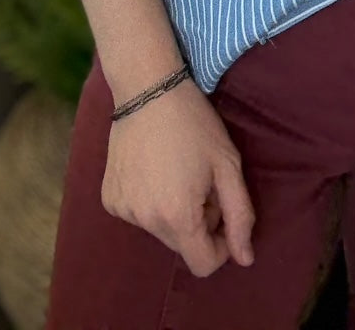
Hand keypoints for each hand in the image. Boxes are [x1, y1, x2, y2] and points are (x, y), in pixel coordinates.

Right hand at [101, 79, 255, 277]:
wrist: (148, 89)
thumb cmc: (194, 124)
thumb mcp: (227, 164)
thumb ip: (240, 216)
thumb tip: (245, 259)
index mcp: (178, 217)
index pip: (203, 265)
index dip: (221, 245)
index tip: (223, 212)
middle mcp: (146, 221)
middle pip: (182, 245)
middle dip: (198, 222)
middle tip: (201, 181)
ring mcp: (123, 210)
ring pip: (160, 230)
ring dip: (174, 211)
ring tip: (178, 170)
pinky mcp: (110, 198)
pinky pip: (138, 214)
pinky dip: (150, 201)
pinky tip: (154, 167)